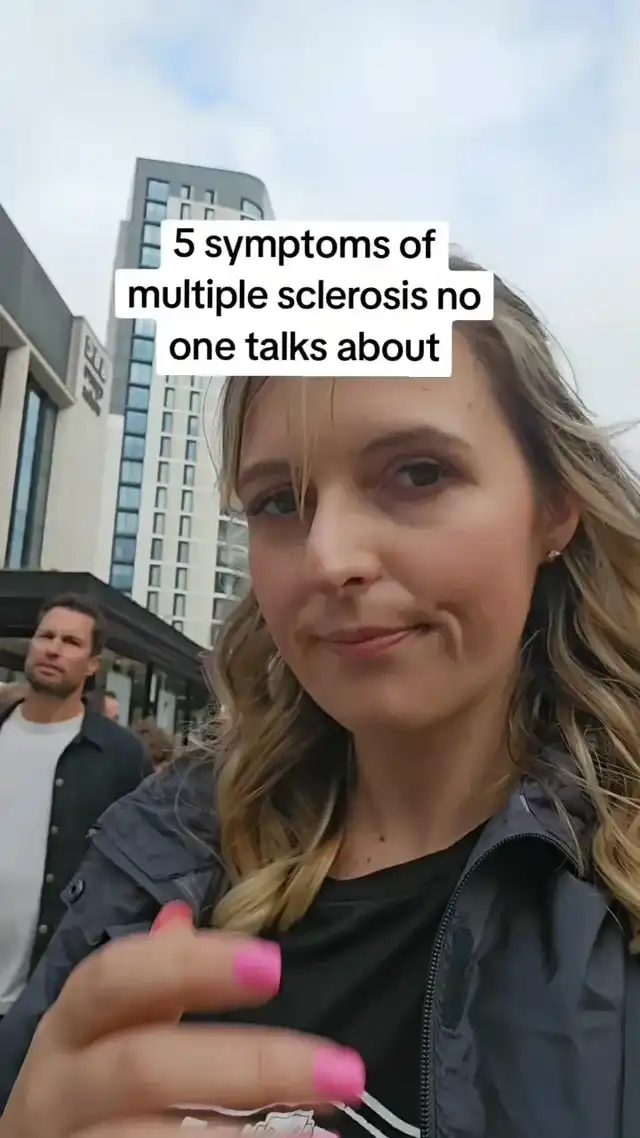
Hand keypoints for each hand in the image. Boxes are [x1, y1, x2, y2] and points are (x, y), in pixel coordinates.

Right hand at [1, 903, 364, 1135]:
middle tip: (343, 1071)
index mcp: (69, 1028)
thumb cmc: (84, 1089)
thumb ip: (147, 979)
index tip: (274, 965)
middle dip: (248, 1067)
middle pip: (145, 1068)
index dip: (189, 967)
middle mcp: (58, 1090)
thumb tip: (182, 914)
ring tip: (322, 1135)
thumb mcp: (102, 1030)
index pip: (116, 980)